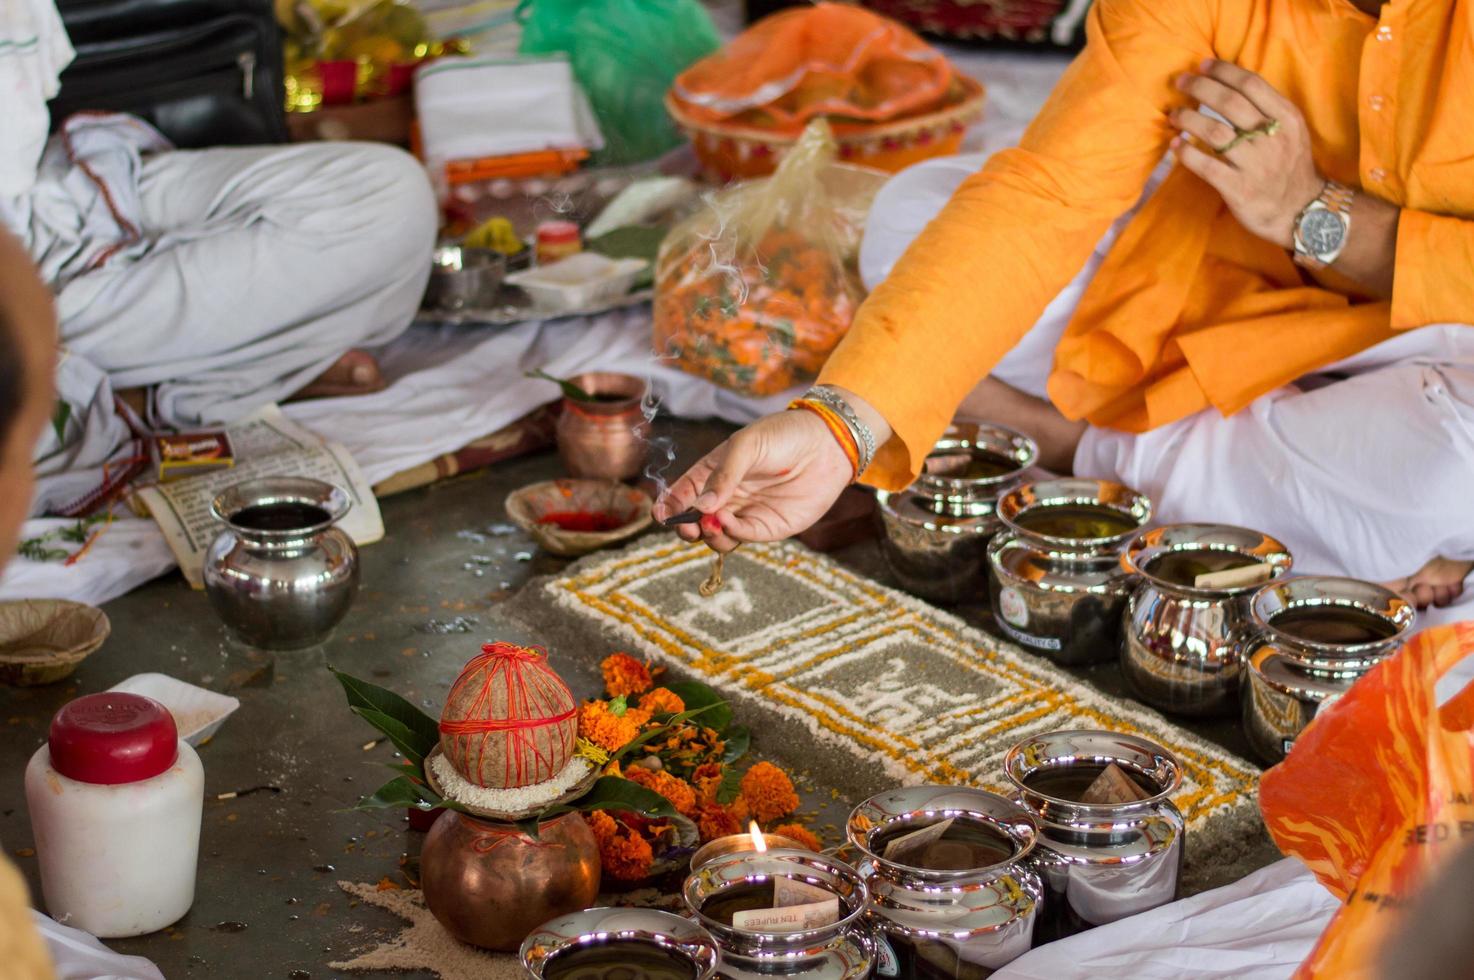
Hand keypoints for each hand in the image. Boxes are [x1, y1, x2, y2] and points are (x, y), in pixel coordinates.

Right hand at [652, 409, 855, 552]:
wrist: (828, 443)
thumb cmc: (784, 435)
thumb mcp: (747, 446)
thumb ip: (723, 475)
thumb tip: (702, 507)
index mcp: (714, 473)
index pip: (682, 494)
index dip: (668, 507)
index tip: (662, 514)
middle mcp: (726, 496)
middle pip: (695, 521)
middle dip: (685, 527)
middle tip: (687, 526)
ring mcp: (747, 513)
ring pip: (716, 536)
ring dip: (708, 535)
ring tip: (711, 523)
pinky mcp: (769, 526)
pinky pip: (742, 537)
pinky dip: (731, 533)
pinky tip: (729, 522)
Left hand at [1170, 59, 1324, 248]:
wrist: (1301, 210)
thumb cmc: (1289, 165)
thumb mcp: (1290, 130)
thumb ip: (1267, 108)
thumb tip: (1229, 83)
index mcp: (1287, 118)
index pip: (1252, 84)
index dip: (1224, 71)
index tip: (1203, 65)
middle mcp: (1272, 138)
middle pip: (1230, 103)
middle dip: (1201, 88)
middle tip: (1180, 82)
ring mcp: (1255, 164)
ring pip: (1215, 133)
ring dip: (1189, 119)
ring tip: (1174, 114)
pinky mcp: (1238, 189)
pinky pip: (1206, 166)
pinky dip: (1187, 153)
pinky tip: (1175, 145)